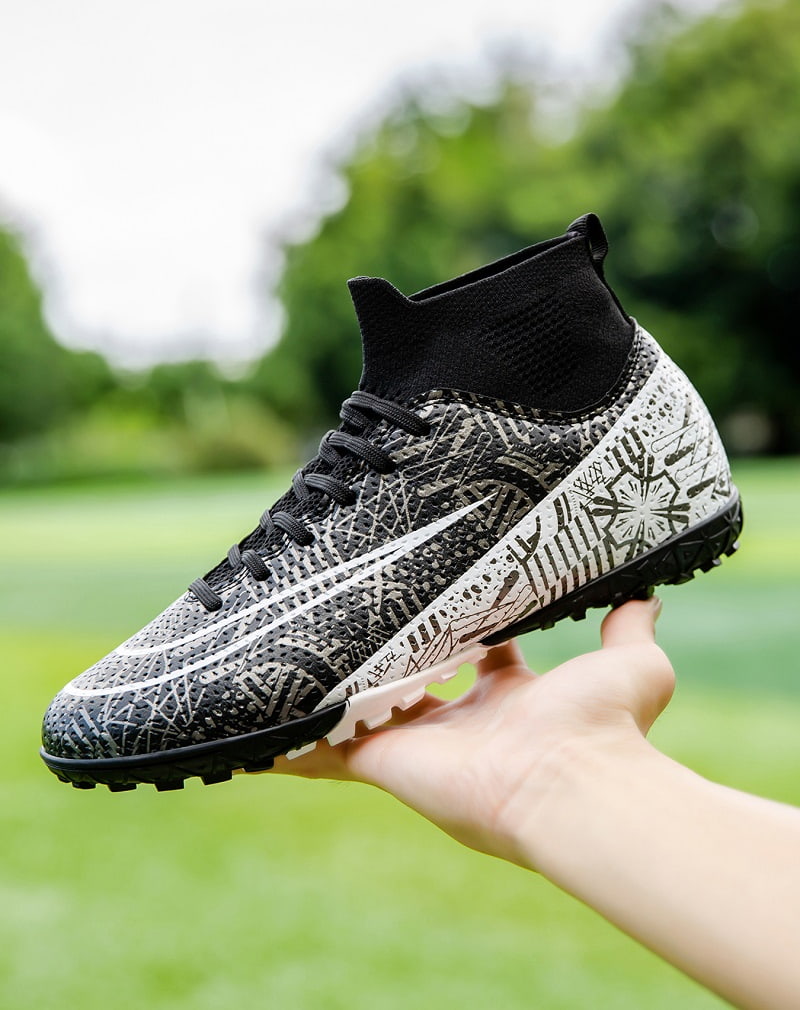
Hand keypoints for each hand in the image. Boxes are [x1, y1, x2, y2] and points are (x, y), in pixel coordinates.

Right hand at [273, 597, 672, 867]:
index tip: (442, 590)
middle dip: (388, 652)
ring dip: (329, 694)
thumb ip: (632, 626)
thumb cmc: (604, 729)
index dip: (465, 624)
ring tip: (288, 660)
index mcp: (510, 700)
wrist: (574, 782)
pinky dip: (289, 746)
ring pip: (361, 716)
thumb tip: (650, 596)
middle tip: (354, 611)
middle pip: (413, 683)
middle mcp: (460, 724)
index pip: (480, 655)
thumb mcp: (633, 666)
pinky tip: (253, 730)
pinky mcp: (382, 762)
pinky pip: (323, 753)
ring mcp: (417, 745)